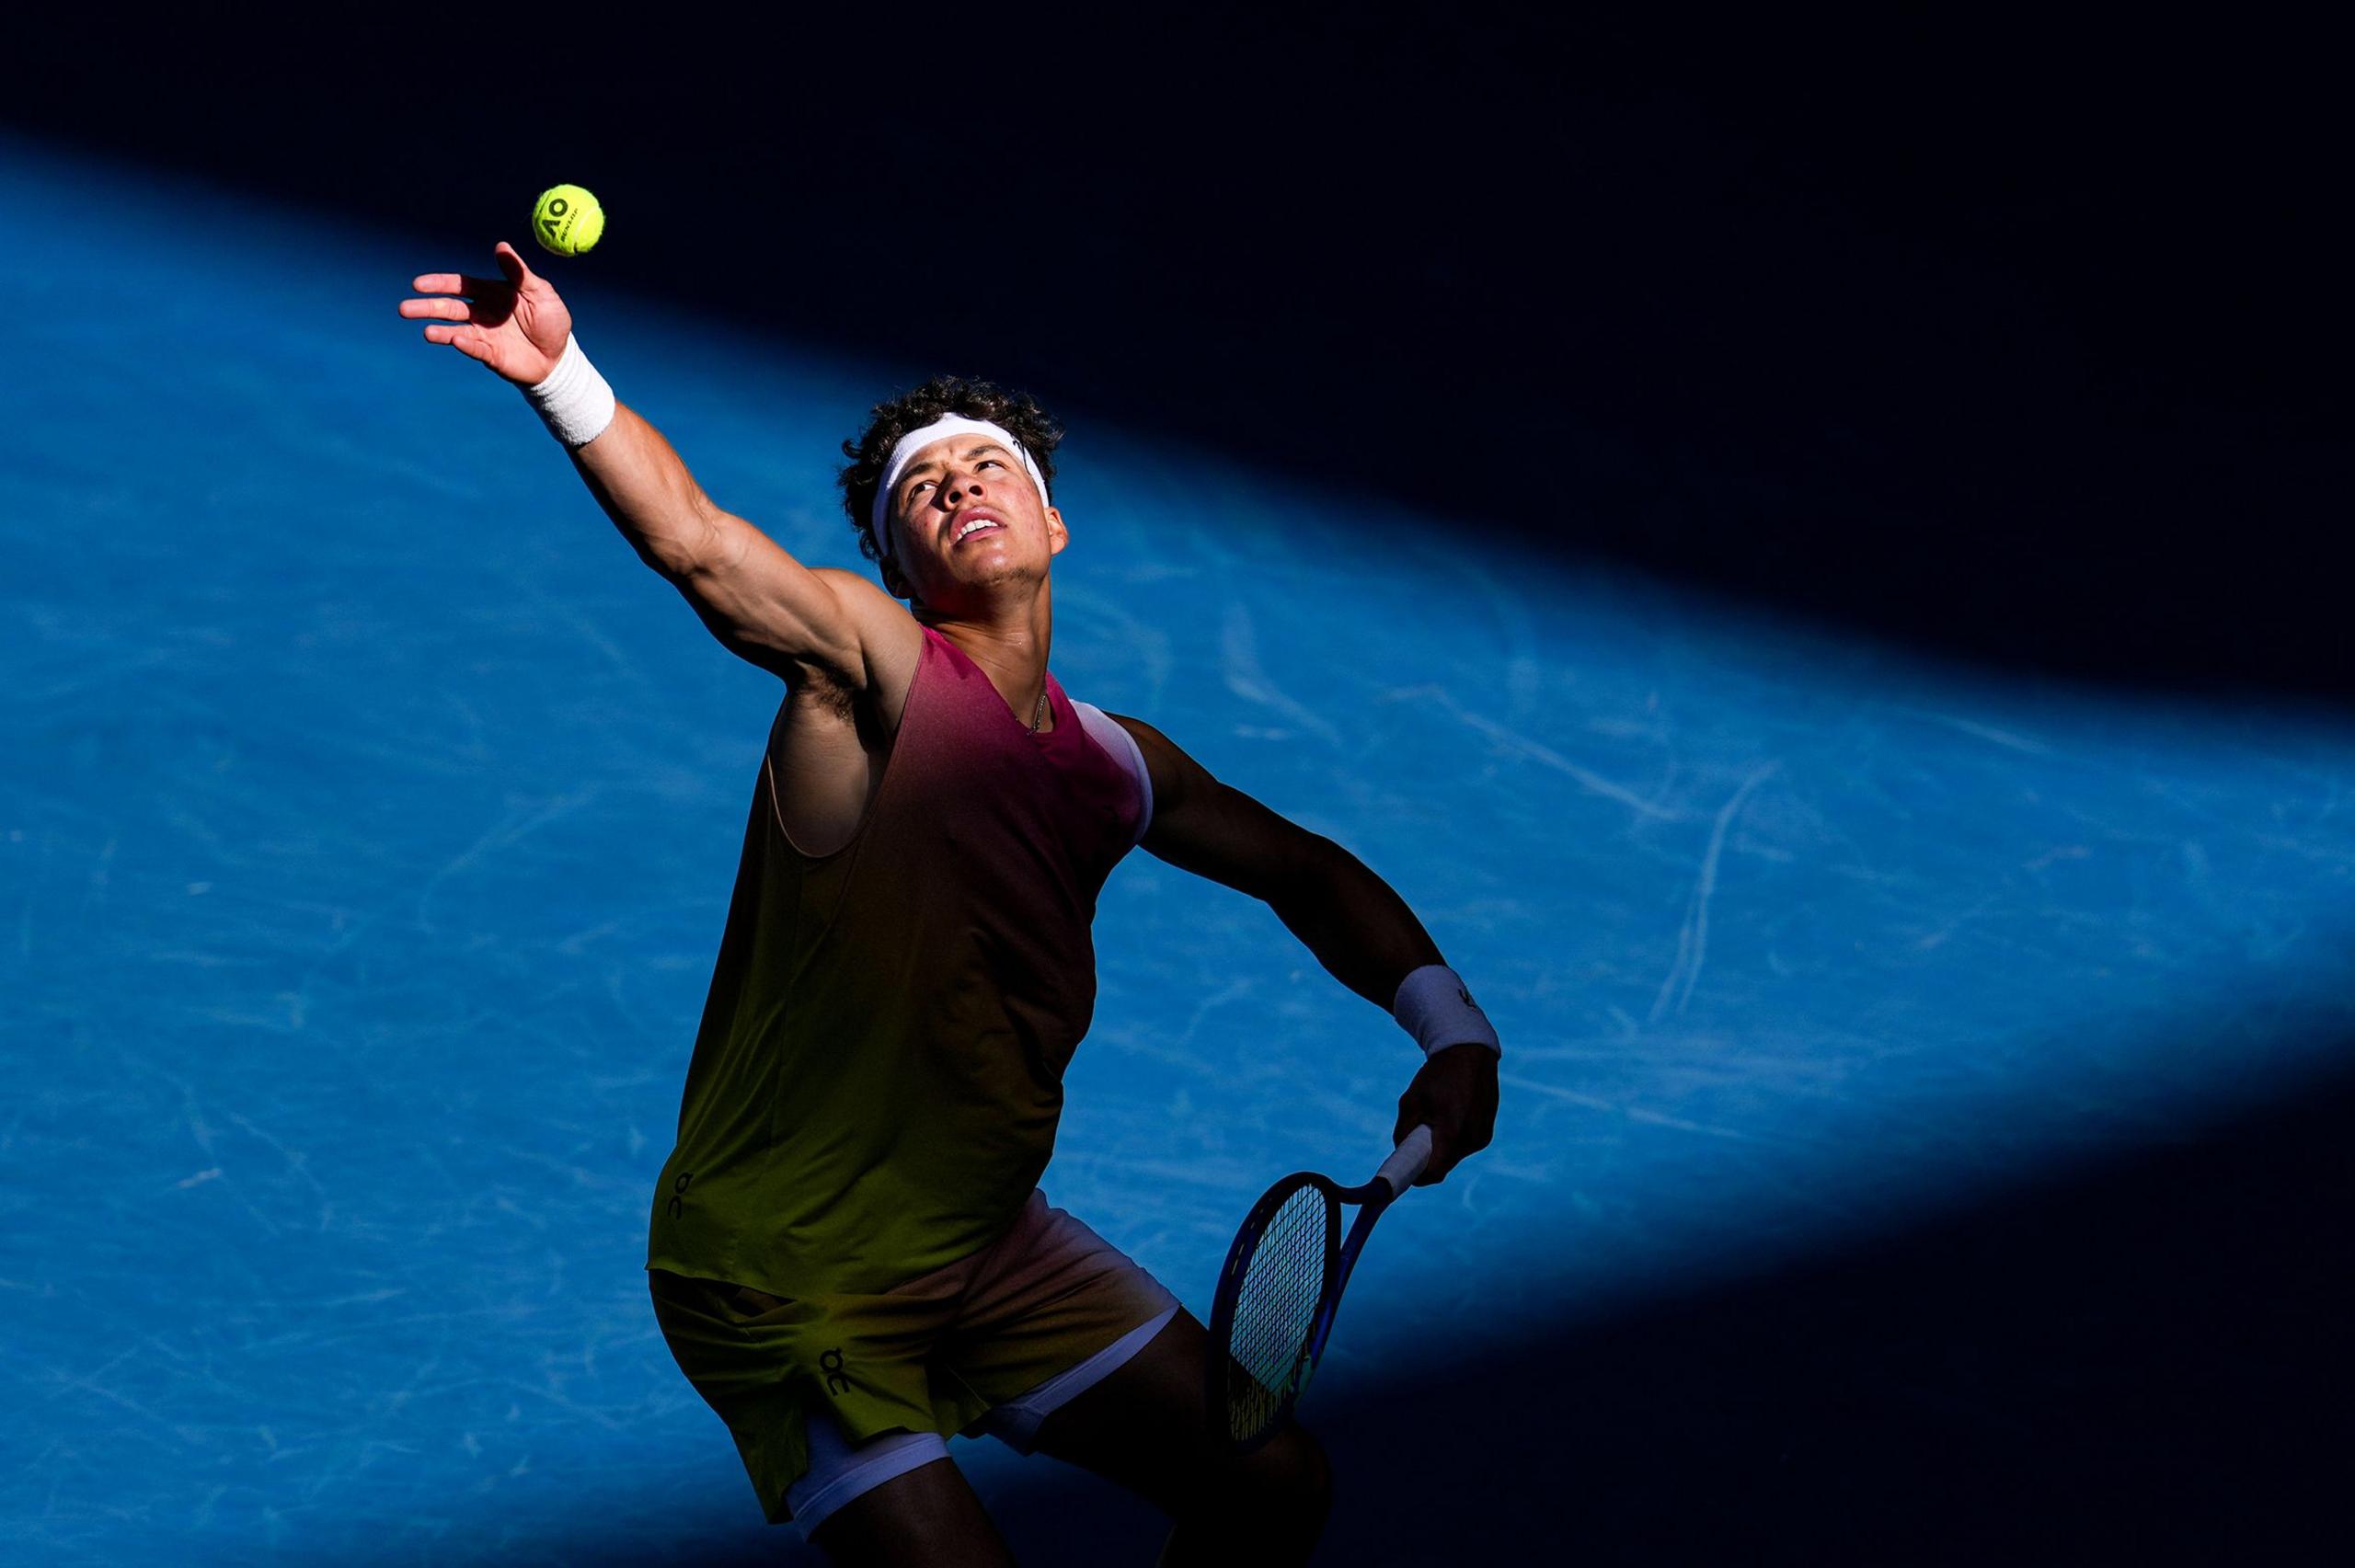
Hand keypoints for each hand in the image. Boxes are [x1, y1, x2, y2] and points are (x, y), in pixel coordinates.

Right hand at [399, 241, 571, 384]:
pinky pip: (474, 349)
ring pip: (454, 330)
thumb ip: (518, 272)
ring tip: (425, 332)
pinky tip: (456, 340)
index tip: (418, 284)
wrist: (559, 356)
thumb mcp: (540, 292)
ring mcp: (483, 335)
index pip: (459, 285)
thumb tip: (501, 245)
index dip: (439, 284)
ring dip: (439, 331)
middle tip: (404, 308)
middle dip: (427, 307)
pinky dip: (465, 345)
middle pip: (449, 308)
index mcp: (490, 292)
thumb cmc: (551, 320)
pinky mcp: (490, 355)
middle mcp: (481, 313)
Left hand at [1392, 1042, 1498, 1184]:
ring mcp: (1482, 1136)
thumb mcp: (1411, 1101)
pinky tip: (1449, 1117)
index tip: (1405, 1172)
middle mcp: (1472, 1138)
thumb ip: (1403, 1131)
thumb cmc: (1437, 1075)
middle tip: (1414, 1141)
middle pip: (1443, 1165)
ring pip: (1454, 1156)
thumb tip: (1400, 1153)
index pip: (1434, 1172)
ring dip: (1440, 1149)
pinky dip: (1453, 1141)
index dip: (1417, 1177)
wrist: (1470, 1053)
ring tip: (1435, 1119)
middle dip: (1427, 1159)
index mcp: (1452, 1131)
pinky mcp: (1487, 1133)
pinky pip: (1465, 1146)